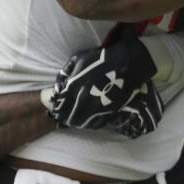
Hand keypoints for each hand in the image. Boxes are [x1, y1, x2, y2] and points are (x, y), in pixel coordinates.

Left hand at [43, 30, 162, 133]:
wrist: (126, 64)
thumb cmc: (101, 59)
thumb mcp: (79, 59)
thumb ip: (66, 72)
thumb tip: (59, 84)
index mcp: (74, 88)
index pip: (59, 106)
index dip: (57, 108)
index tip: (57, 108)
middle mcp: (83, 101)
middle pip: (69, 117)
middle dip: (66, 117)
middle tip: (65, 115)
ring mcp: (97, 108)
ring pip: (81, 123)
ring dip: (77, 122)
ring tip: (76, 119)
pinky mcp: (108, 112)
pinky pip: (96, 124)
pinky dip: (91, 123)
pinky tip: (89, 119)